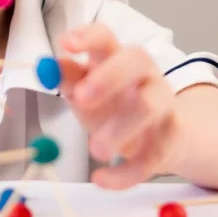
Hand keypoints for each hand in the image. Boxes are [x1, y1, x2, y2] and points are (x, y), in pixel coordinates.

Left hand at [58, 24, 184, 189]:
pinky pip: (151, 155)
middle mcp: (145, 75)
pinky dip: (124, 173)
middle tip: (80, 98)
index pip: (105, 36)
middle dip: (108, 76)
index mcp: (117, 58)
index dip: (87, 37)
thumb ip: (69, 80)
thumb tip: (46, 68)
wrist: (168, 137)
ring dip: (119, 128)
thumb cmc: (118, 107)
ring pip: (149, 106)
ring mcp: (163, 104)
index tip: (66, 44)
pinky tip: (101, 180)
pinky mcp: (171, 138)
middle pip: (136, 59)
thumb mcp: (88, 92)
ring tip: (94, 150)